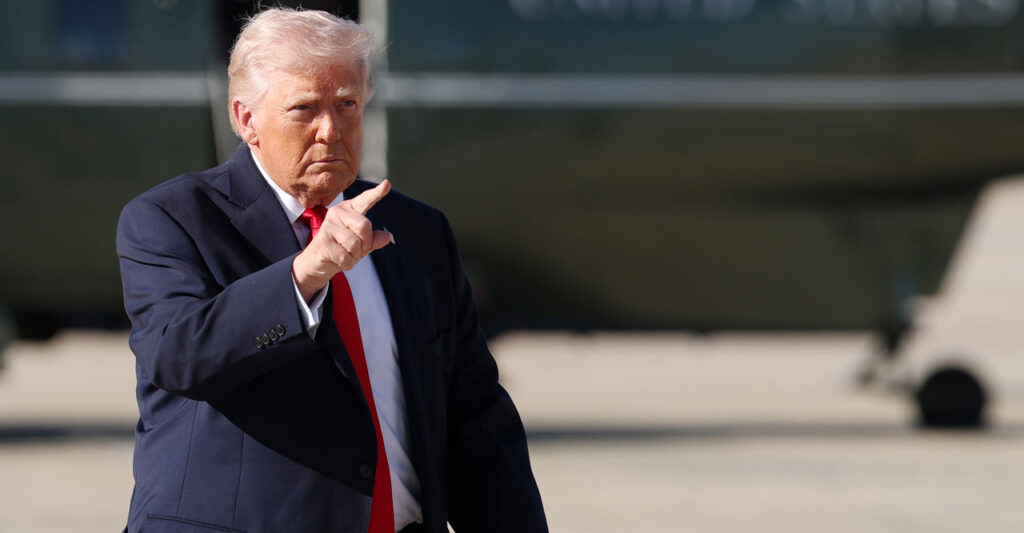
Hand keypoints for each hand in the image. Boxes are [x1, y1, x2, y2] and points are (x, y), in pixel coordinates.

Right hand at [292, 180, 394, 301]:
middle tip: (356, 249)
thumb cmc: (340, 248)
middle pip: (364, 226)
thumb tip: (387, 236)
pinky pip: (346, 256)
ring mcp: (329, 226)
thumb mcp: (361, 244)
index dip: (376, 193)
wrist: (316, 262)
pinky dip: (347, 264)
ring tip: (345, 254)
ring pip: (355, 243)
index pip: (365, 200)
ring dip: (355, 255)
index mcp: (349, 210)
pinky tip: (339, 261)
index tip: (387, 184)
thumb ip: (374, 239)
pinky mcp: (323, 242)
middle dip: (365, 243)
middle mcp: (337, 213)